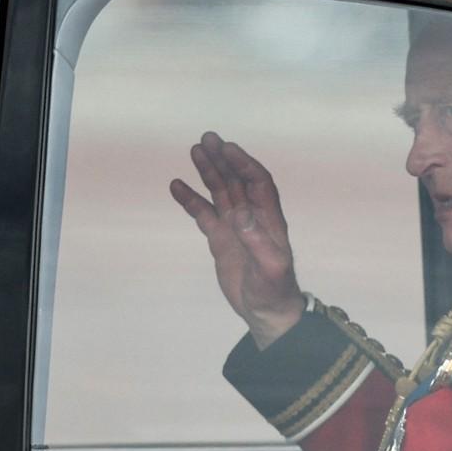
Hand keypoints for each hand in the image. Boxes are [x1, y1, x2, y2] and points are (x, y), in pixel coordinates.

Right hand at [170, 131, 304, 348]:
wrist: (265, 311)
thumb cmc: (275, 289)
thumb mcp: (270, 267)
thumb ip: (257, 240)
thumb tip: (241, 213)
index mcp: (269, 218)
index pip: (257, 182)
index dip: (244, 163)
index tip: (227, 148)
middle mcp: (251, 216)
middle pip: (236, 180)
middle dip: (223, 159)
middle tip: (206, 139)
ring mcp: (234, 226)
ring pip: (220, 192)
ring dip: (208, 172)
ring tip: (194, 151)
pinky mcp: (219, 239)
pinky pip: (203, 213)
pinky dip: (191, 199)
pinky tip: (177, 185)